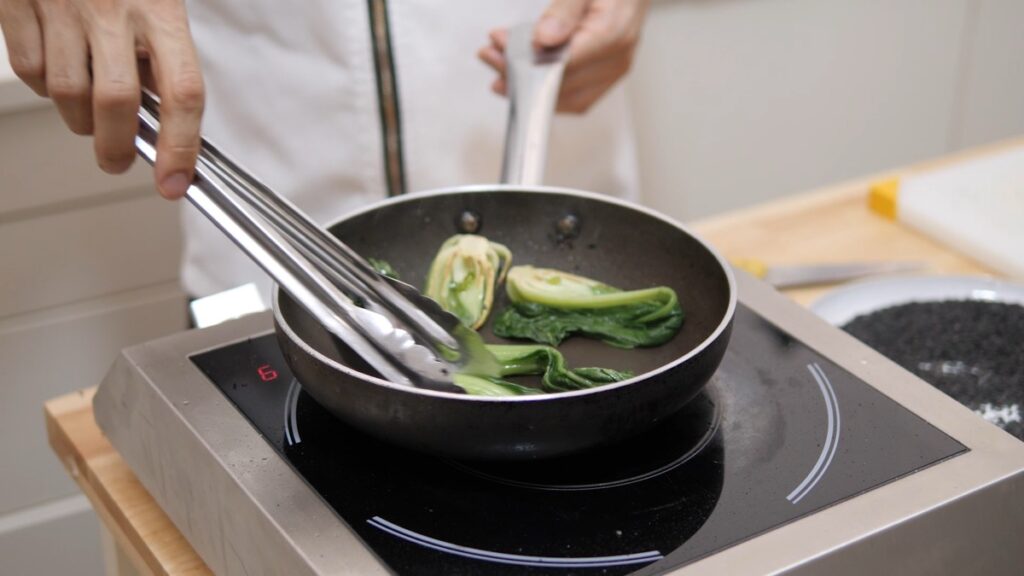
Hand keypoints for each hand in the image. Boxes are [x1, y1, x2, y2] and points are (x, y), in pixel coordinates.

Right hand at [0, 0, 203, 198]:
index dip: (182, 146)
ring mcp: (62, 4)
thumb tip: (164, 116)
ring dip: (78, 119)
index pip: (183, 92)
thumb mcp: (159, 1)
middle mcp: (113, 8)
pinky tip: (58, 72)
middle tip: (118, 161)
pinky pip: (30, 69)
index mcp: (162, 9)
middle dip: (117, 147)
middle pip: (116, 102)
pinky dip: (43, 86)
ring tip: (88, 114)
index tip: (174, 182)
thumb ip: (163, 52)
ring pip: (67, 93)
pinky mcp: (17, 1)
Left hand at [478, 0, 648, 113]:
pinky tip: (526, 80)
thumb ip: (563, 11)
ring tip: (500, 67)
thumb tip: (543, 39)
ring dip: (529, 86)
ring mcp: (613, 73)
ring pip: (565, 98)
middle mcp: (616, 61)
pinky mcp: (608, 79)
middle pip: (559, 82)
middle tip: (490, 55)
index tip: (499, 49)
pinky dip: (547, 93)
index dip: (525, 61)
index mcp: (611, 35)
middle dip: (518, 72)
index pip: (561, 64)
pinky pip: (576, 100)